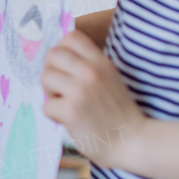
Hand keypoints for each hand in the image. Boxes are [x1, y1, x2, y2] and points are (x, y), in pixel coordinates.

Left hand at [41, 31, 145, 168]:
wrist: (132, 140)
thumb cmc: (117, 112)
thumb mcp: (109, 79)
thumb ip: (88, 66)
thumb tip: (54, 58)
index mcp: (101, 62)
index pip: (71, 37)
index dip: (61, 50)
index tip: (64, 67)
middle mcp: (91, 72)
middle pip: (52, 54)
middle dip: (51, 71)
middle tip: (60, 88)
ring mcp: (81, 90)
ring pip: (45, 78)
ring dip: (50, 93)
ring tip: (66, 104)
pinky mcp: (71, 111)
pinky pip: (46, 105)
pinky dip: (54, 115)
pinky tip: (69, 120)